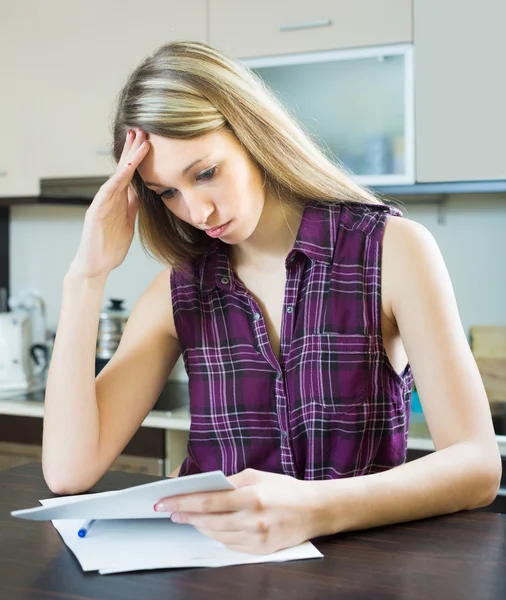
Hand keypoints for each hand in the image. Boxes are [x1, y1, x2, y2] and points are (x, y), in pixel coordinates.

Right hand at [69, 129, 150, 278]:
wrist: (96, 266)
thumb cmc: (110, 246)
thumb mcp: (128, 222)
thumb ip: (132, 206)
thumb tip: (141, 191)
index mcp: (119, 200)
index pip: (130, 174)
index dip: (139, 158)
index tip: (148, 141)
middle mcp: (110, 198)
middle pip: (123, 169)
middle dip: (133, 149)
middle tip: (142, 129)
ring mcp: (102, 203)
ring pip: (117, 176)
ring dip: (128, 158)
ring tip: (138, 141)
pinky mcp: (96, 212)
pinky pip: (108, 192)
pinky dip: (117, 179)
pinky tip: (126, 168)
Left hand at [154, 469, 322, 554]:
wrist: (314, 510)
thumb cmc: (284, 489)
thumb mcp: (257, 476)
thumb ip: (230, 483)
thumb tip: (204, 488)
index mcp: (251, 497)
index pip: (207, 501)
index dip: (182, 502)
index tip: (164, 502)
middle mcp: (252, 520)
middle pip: (208, 521)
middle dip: (185, 515)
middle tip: (170, 510)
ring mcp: (256, 539)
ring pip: (216, 535)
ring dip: (198, 526)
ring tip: (186, 518)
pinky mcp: (260, 551)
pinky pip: (230, 545)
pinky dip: (216, 535)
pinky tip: (209, 527)